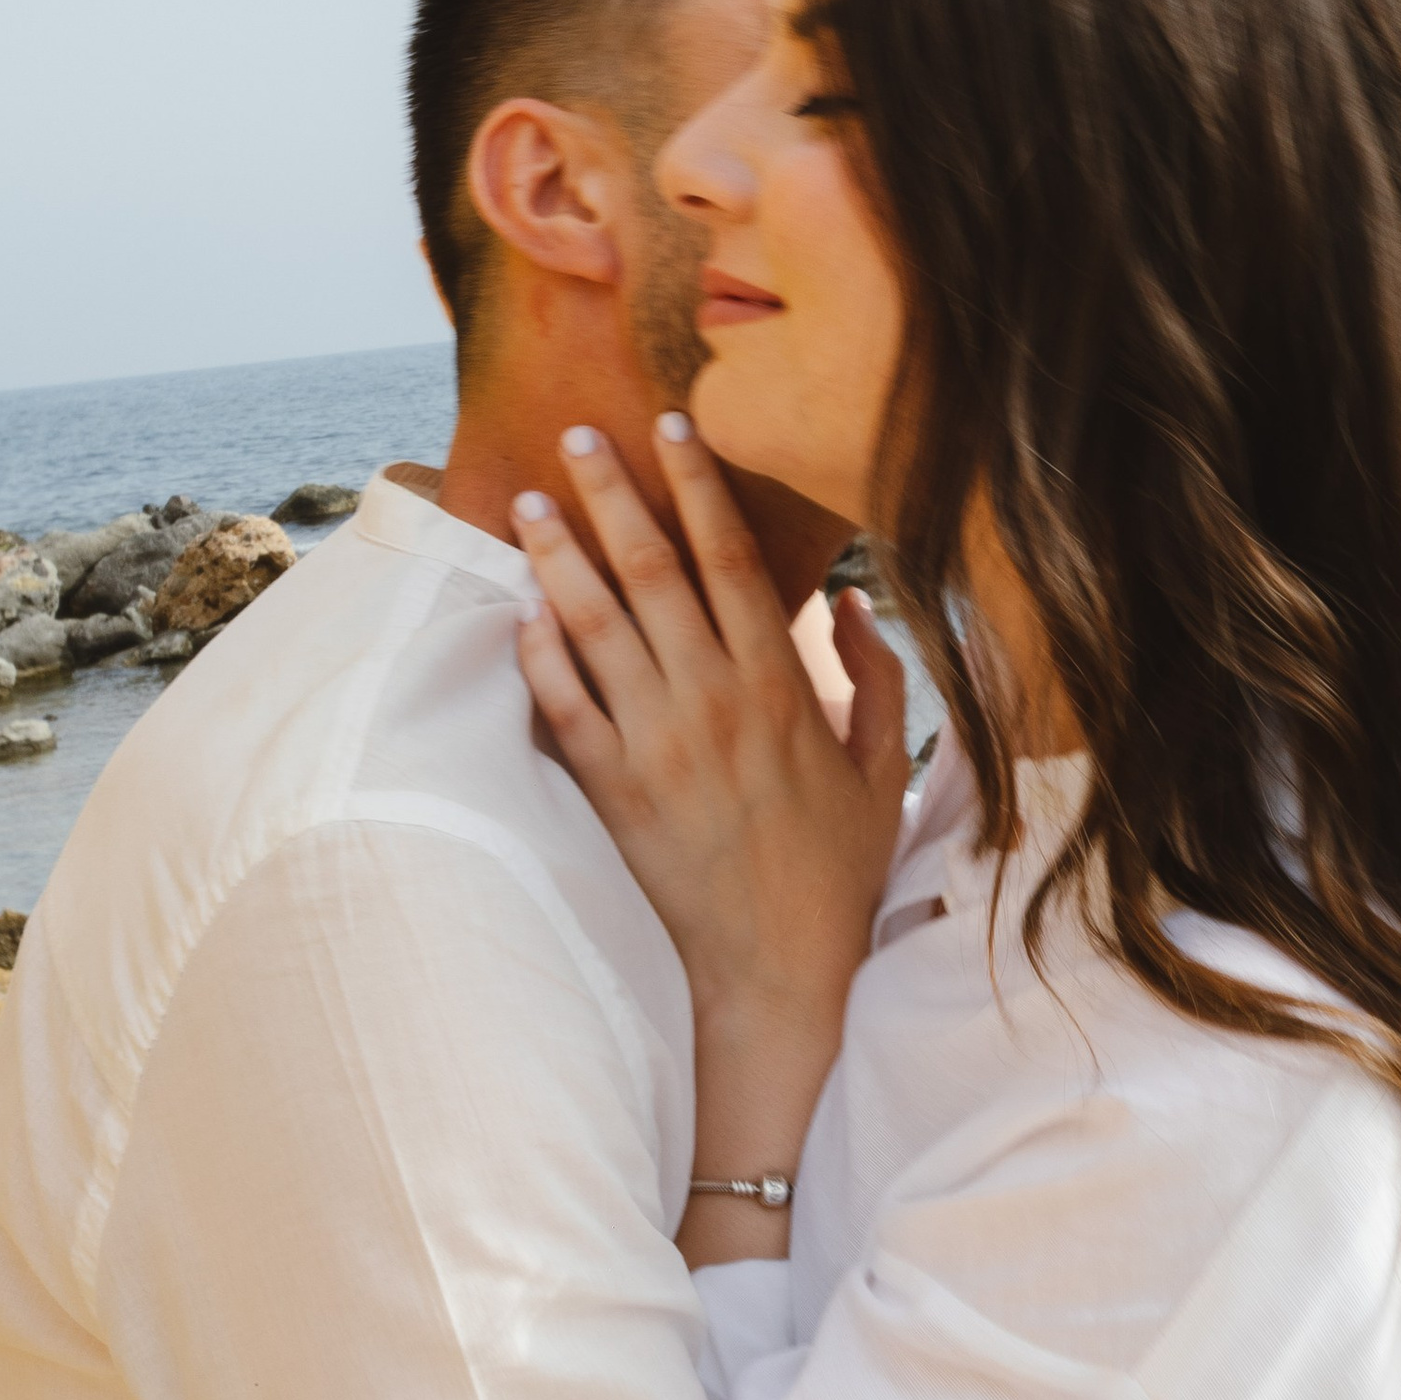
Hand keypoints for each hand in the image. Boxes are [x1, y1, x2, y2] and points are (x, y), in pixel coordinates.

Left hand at [514, 416, 909, 1254]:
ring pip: (596, 628)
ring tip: (529, 503)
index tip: (671, 424)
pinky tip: (520, 610)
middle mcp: (713, 704)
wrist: (778, 975)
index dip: (698, 485)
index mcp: (781, 688)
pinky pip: (564, 710)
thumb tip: (843, 600)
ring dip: (560, 559)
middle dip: (614, 496)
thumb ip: (872, 678)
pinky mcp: (612, 795)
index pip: (731, 558)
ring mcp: (657, 748)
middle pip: (652, 572)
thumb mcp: (881, 771)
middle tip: (576, 436)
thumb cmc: (834, 874)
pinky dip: (539, 655)